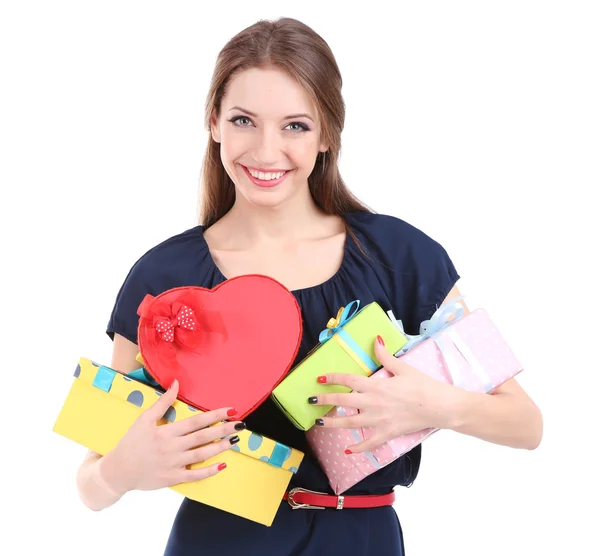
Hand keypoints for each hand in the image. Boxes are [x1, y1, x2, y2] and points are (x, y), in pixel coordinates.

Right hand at [100, 379, 243, 493]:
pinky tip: (222, 465)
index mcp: (166, 432)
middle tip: (240, 424)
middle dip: (223, 430)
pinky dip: (209, 471)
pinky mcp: (172, 478)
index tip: (230, 410)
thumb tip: (176, 383)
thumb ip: (162, 402)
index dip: (215, 415)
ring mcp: (173, 464)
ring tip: (234, 440)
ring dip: (220, 448)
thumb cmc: (131, 442)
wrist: (118, 471)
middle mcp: (172, 447)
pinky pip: (195, 476)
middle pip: (203, 437)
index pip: (196, 421)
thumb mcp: (144, 419)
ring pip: (202, 455)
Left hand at [310, 337, 454, 452]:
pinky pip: (369, 443)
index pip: (348, 380)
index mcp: (376, 385)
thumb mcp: (403, 368)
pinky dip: (358, 448)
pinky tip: (348, 449)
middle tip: (311, 400)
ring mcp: (379, 420)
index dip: (332, 378)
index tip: (320, 378)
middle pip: (343, 402)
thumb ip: (385, 356)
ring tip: (319, 423)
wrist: (439, 406)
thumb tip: (375, 340)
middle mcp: (373, 403)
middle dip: (325, 401)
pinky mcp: (387, 433)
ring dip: (333, 423)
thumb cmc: (422, 385)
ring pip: (350, 424)